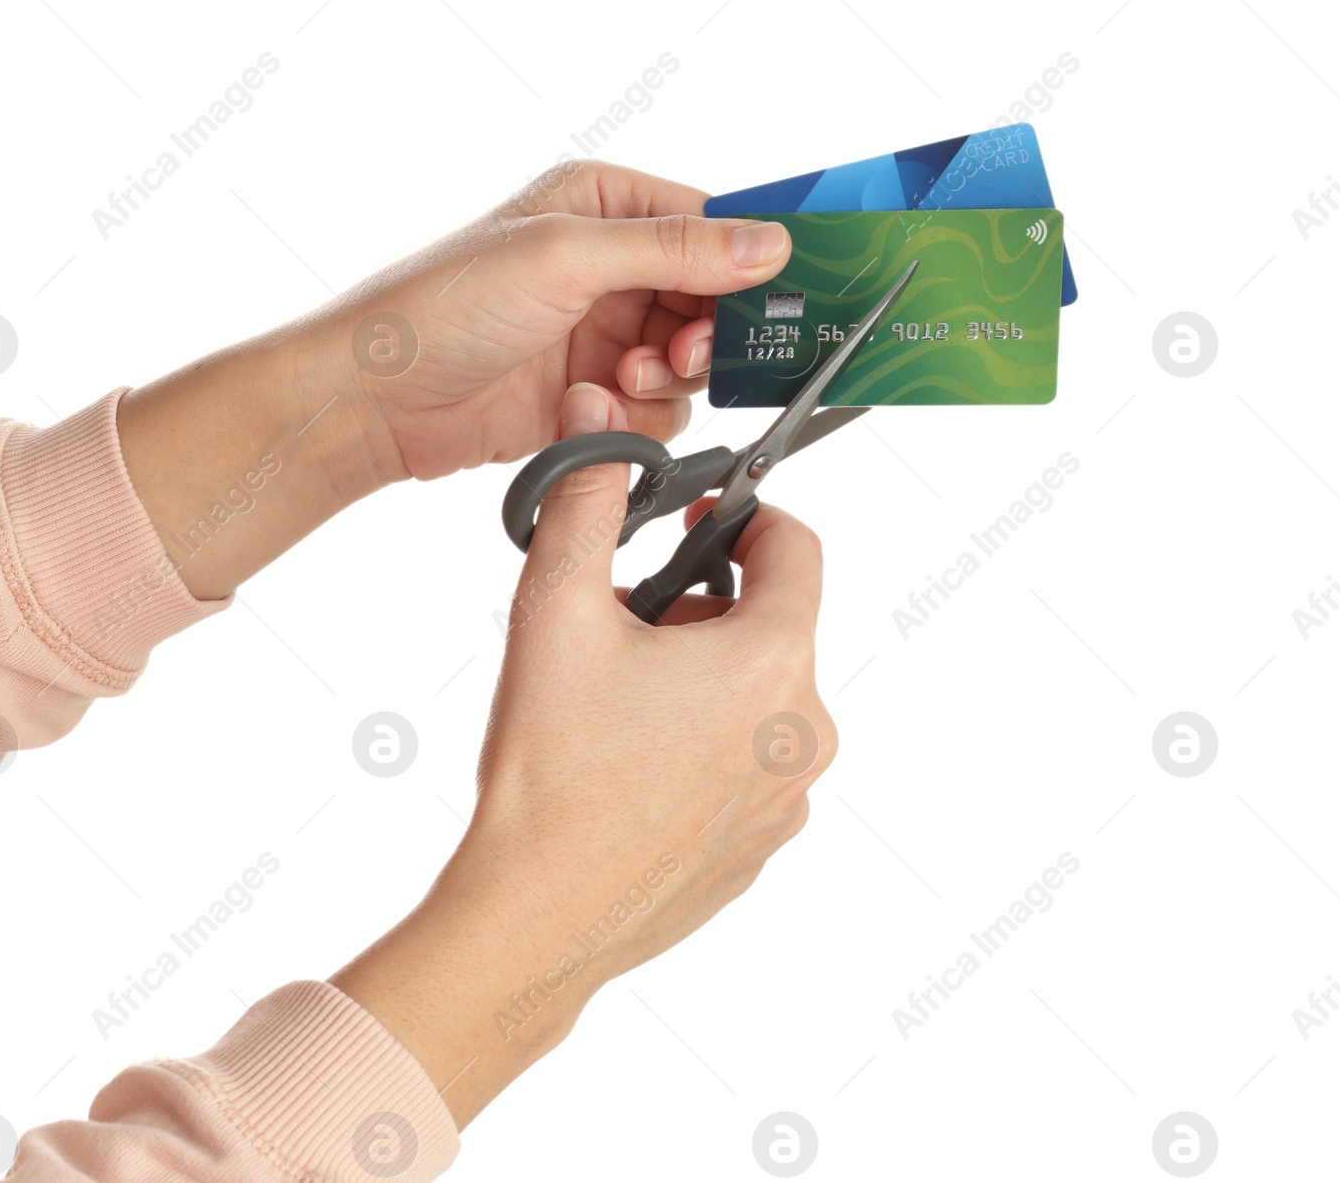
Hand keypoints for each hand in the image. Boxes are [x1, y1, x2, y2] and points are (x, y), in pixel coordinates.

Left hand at [116, 160, 789, 599]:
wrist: (371, 401)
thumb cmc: (440, 308)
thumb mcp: (563, 258)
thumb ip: (672, 249)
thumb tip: (770, 242)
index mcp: (603, 202)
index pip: (712, 223)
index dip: (751, 263)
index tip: (782, 300)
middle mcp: (609, 263)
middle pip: (713, 299)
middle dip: (705, 333)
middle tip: (683, 354)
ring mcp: (601, 333)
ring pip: (691, 364)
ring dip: (666, 382)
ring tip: (616, 385)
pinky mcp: (590, 397)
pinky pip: (656, 412)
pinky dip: (635, 421)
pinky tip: (588, 414)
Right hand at [331, 406, 834, 1125]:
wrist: (535, 917)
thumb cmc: (550, 768)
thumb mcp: (556, 609)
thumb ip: (586, 500)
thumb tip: (596, 423)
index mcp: (773, 662)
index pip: (796, 546)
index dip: (741, 515)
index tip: (691, 519)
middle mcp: (804, 732)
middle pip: (771, 624)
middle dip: (700, 605)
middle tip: (621, 624)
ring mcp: (789, 800)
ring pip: (758, 695)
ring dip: (700, 675)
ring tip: (616, 700)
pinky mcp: (761, 847)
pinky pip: (747, 762)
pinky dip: (701, 741)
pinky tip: (629, 764)